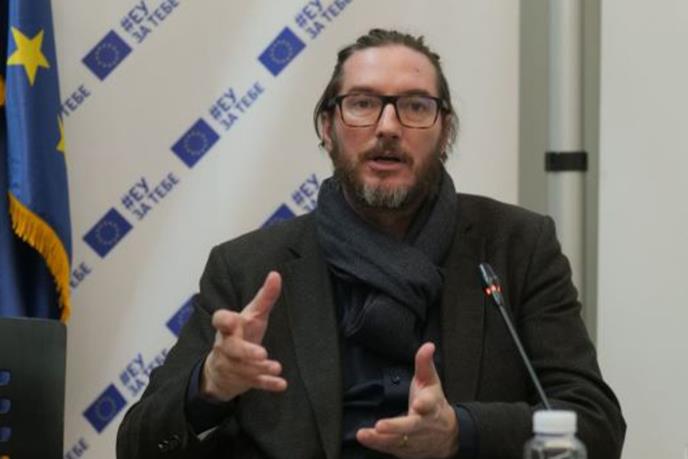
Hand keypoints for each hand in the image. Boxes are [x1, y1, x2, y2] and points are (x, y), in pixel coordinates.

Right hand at [200, 271, 286, 401]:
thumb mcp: (253, 314)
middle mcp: (228, 345)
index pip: (220, 320)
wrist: (221, 369)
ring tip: (277, 367)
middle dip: (245, 351)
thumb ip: (265, 297)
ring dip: (260, 369)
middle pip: (232, 348)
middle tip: (262, 353)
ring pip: (243, 368)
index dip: (224, 320)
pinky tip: (281, 384)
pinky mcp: (242, 380)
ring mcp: (233, 364)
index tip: (233, 320)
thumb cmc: (241, 334)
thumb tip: (276, 274)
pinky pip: (254, 384)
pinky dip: (267, 385)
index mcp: (230, 327)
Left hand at [356, 342, 458, 457]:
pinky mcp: (408, 450)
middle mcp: (424, 424)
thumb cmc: (435, 403)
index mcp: (431, 406)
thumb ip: (424, 363)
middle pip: (411, 427)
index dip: (424, 403)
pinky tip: (366, 439)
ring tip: (364, 434)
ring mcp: (416, 440)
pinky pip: (392, 449)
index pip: (430, 404)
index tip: (418, 403)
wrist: (449, 435)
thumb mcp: (431, 381)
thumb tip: (428, 345)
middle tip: (380, 425)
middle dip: (396, 427)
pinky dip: (378, 446)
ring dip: (381, 440)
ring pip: (399, 441)